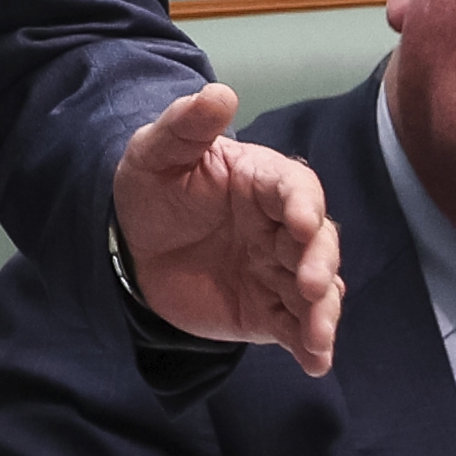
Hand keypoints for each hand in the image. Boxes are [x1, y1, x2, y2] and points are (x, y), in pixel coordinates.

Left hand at [112, 84, 341, 371]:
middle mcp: (282, 228)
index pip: (296, 189)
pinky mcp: (267, 311)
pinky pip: (294, 328)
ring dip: (323, 311)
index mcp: (264, 183)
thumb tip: (219, 92)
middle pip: (317, 242)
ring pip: (316, 290)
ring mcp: (278, 271)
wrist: (132, 246)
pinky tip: (315, 363)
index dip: (303, 204)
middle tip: (309, 282)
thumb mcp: (157, 153)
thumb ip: (186, 126)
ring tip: (318, 335)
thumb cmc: (153, 188)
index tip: (299, 221)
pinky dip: (309, 345)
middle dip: (319, 261)